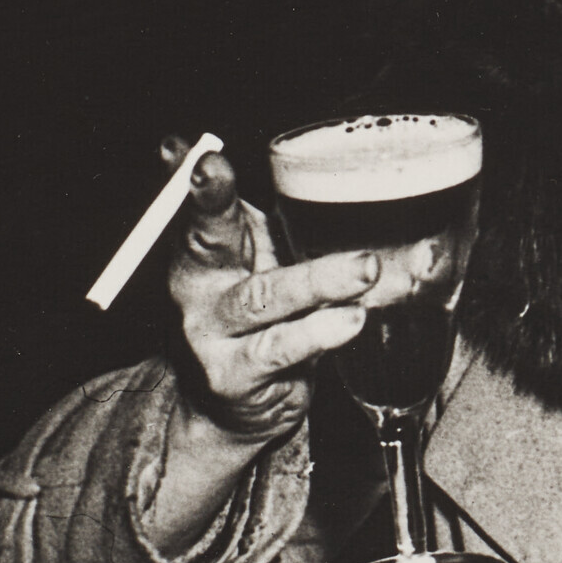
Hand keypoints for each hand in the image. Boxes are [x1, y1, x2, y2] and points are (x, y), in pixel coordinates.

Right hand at [161, 140, 379, 456]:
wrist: (231, 407)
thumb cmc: (257, 318)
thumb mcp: (257, 264)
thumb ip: (269, 219)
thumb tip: (317, 171)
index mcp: (203, 252)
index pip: (198, 208)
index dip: (200, 182)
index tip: (203, 155)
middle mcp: (197, 290)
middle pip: (207, 242)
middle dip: (212, 203)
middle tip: (219, 168)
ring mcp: (212, 335)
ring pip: (262, 298)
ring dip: (317, 280)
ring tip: (365, 269)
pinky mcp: (237, 375)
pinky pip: (283, 349)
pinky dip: (320, 333)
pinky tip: (352, 320)